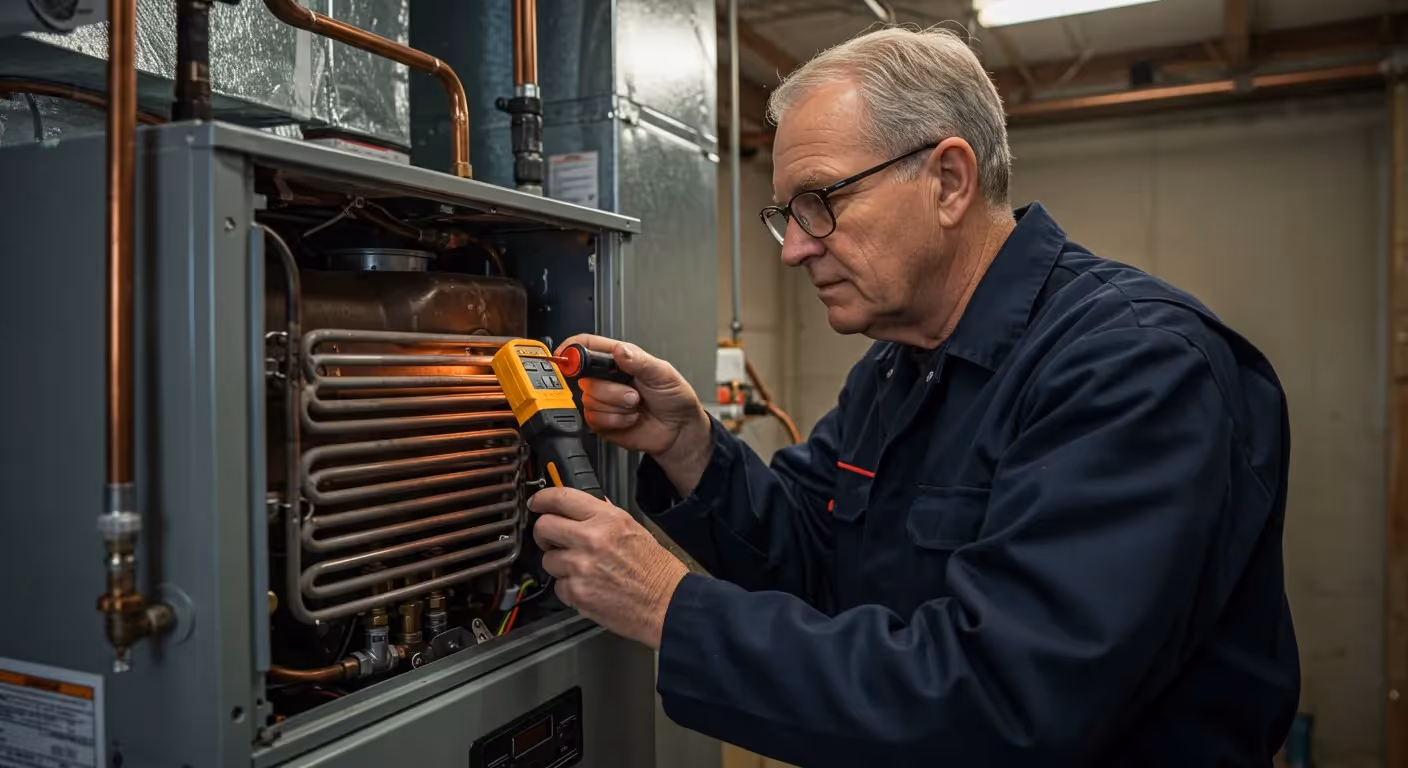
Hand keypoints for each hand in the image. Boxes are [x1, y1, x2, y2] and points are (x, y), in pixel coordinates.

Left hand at [530, 487, 688, 649]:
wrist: (667, 603)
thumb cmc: (656, 569)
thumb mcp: (633, 528)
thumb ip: (604, 516)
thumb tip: (582, 505)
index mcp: (607, 519)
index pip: (560, 498)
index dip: (542, 499)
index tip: (536, 503)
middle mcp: (591, 539)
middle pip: (543, 527)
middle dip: (545, 534)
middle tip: (553, 540)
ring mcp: (581, 567)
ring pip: (547, 559)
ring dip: (559, 565)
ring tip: (583, 570)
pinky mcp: (577, 592)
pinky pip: (557, 586)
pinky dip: (569, 589)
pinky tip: (589, 587)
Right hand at [556, 334, 711, 495]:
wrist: (679, 430)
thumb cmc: (673, 397)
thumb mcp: (662, 373)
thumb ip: (639, 360)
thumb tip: (619, 350)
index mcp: (619, 359)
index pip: (586, 347)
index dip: (571, 348)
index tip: (564, 354)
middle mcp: (607, 378)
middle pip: (584, 377)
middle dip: (610, 389)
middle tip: (633, 393)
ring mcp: (603, 400)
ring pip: (589, 400)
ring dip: (616, 406)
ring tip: (635, 406)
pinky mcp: (602, 421)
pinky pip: (595, 419)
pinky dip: (616, 420)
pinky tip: (630, 418)